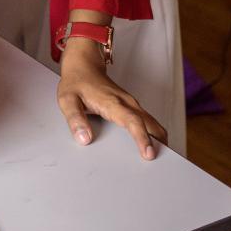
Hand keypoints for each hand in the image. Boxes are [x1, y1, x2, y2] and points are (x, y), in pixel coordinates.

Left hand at [57, 38, 166, 159]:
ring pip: (153, 123)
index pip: (133, 121)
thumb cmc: (76, 82)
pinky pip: (149, 121)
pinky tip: (152, 145)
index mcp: (113, 103)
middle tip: (162, 164)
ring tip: (161, 160)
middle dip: (159, 144)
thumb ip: (75, 120)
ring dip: (159, 140)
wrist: (84, 65)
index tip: (149, 153)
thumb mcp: (67, 100)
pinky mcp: (132, 106)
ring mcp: (132, 104)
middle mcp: (127, 103)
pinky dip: (154, 134)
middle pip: (151, 124)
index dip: (143, 138)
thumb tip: (84, 138)